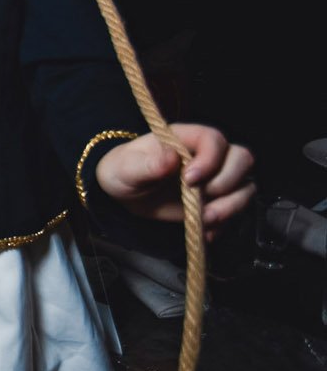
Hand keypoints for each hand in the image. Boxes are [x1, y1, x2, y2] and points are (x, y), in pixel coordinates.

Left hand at [95, 123, 254, 240]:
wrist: (125, 193)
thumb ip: (147, 164)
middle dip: (227, 182)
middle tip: (199, 198)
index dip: (210, 159)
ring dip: (230, 206)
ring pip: (246, 186)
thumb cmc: (124, 171)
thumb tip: (171, 159)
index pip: (214, 139)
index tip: (189, 179)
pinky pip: (237, 211)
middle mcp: (208, 155)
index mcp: (185, 138)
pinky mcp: (218, 200)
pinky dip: (226, 223)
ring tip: (204, 219)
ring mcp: (217, 177)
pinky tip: (205, 232)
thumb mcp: (126, 168)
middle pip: (242, 158)